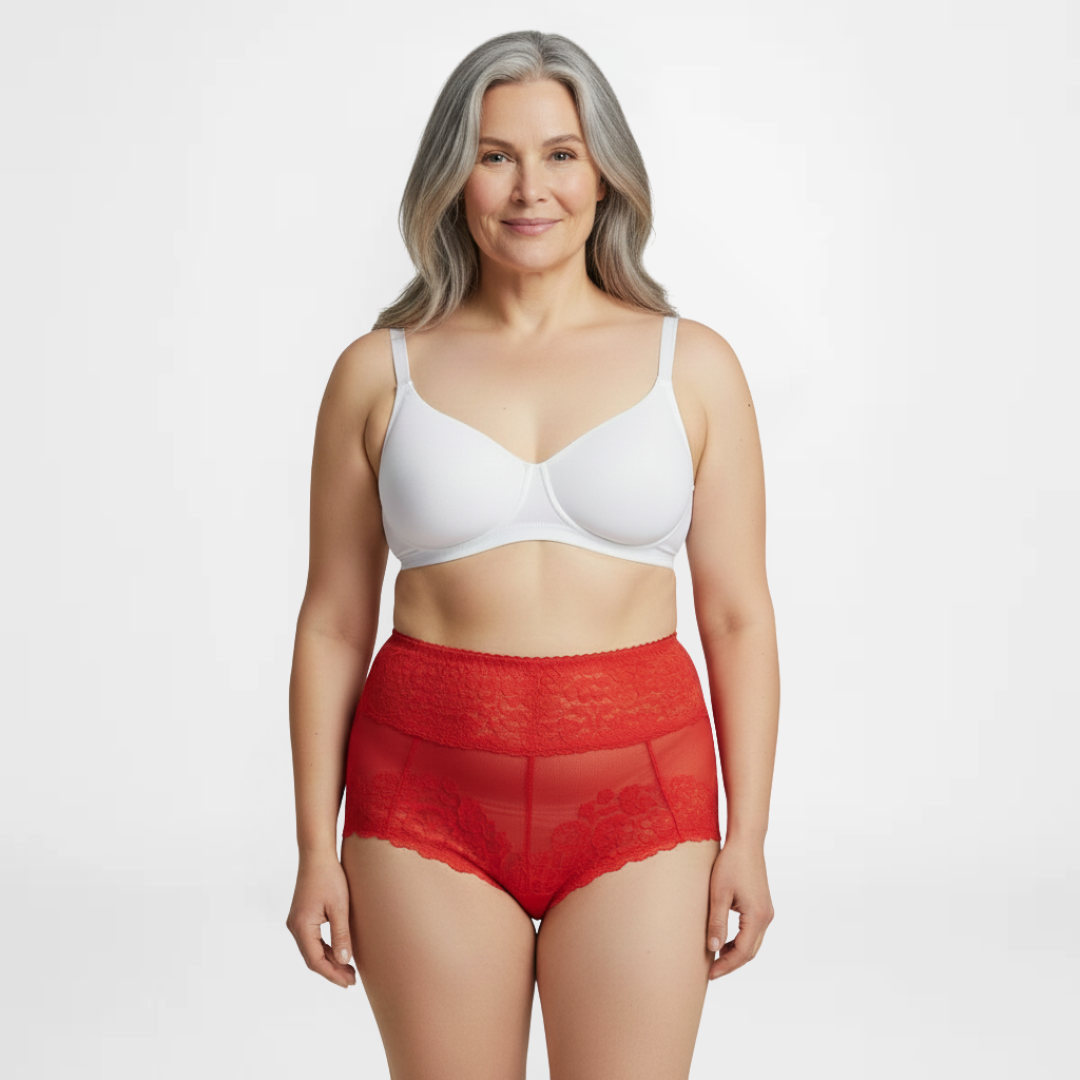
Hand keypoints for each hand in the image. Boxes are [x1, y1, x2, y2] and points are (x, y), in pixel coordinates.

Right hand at [285, 853, 356, 987]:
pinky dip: (326, 949)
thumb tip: (344, 961)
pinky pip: (313, 940)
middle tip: (352, 980)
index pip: (316, 961)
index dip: (332, 974)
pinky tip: (340, 953)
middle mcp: (295, 927)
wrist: (317, 855)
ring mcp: (297, 922)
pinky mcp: (302, 917)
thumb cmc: (330, 877)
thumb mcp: (340, 907)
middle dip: (332, 971)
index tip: (349, 983)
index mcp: (302, 926)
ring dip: (329, 960)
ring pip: (312, 950)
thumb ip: (341, 934)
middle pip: (312, 958)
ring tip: (349, 970)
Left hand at [705, 839, 773, 979]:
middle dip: (731, 963)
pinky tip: (724, 940)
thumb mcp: (719, 894)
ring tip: (715, 957)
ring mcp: (766, 911)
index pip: (743, 952)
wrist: (746, 842)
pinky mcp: (763, 905)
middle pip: (750, 951)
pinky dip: (740, 940)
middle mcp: (766, 917)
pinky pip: (753, 931)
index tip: (710, 974)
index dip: (726, 966)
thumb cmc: (731, 864)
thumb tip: (713, 949)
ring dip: (736, 952)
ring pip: (753, 942)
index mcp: (757, 916)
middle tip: (711, 971)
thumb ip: (717, 922)